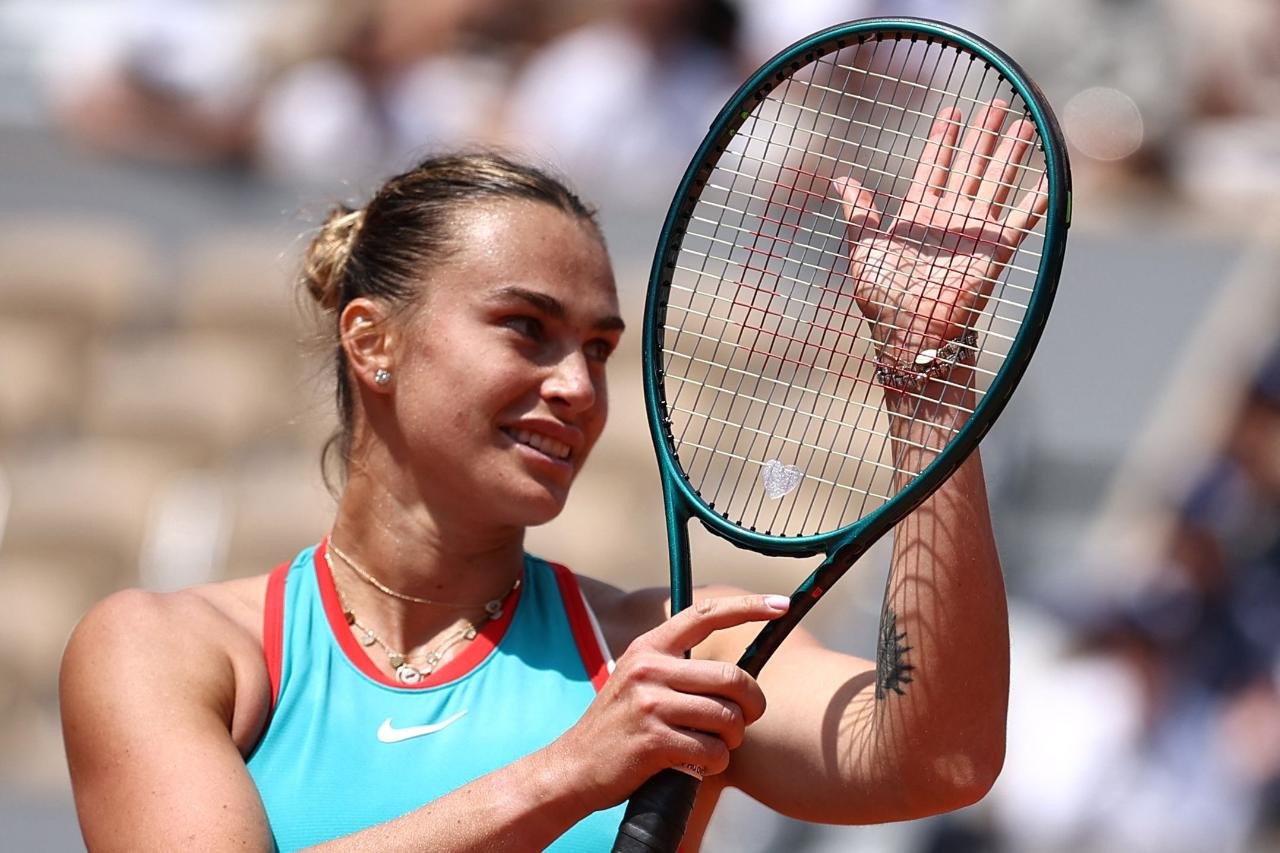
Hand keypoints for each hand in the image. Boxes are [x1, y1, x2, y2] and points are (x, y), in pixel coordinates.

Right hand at [557, 594, 787, 808]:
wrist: (574, 768)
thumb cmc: (620, 727)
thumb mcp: (638, 680)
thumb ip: (676, 668)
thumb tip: (734, 674)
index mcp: (649, 648)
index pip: (705, 615)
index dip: (748, 607)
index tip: (780, 603)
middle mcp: (649, 669)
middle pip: (732, 678)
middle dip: (753, 703)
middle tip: (748, 718)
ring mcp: (650, 704)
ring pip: (727, 718)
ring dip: (732, 739)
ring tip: (716, 745)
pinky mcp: (654, 741)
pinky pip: (712, 751)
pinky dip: (716, 763)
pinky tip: (698, 765)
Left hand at [833, 100, 1048, 363]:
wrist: (910, 333)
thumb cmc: (883, 298)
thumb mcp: (864, 248)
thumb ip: (859, 213)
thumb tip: (841, 179)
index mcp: (919, 214)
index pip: (934, 165)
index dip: (943, 138)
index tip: (952, 109)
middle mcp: (951, 217)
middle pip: (971, 165)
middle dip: (984, 134)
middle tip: (998, 103)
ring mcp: (975, 231)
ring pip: (998, 181)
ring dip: (1012, 153)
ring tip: (1026, 123)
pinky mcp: (996, 249)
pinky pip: (1022, 217)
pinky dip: (1038, 196)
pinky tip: (1053, 173)